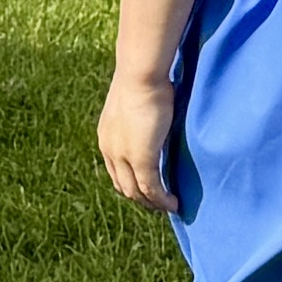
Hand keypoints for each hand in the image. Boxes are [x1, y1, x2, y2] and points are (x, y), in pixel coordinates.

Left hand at [100, 73, 179, 212]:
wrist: (140, 74)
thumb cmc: (144, 79)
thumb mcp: (138, 103)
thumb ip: (142, 118)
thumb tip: (156, 118)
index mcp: (107, 138)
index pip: (116, 171)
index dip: (132, 183)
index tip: (149, 188)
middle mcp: (111, 151)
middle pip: (124, 186)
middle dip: (142, 198)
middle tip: (161, 204)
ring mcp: (124, 156)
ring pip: (137, 192)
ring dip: (153, 203)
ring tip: (169, 206)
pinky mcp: (141, 159)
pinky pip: (152, 188)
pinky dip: (162, 200)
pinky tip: (174, 203)